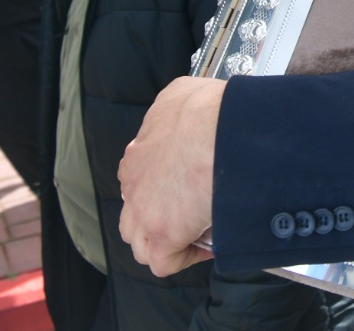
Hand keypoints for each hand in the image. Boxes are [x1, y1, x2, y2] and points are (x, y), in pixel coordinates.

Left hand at [119, 76, 225, 275]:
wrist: (218, 129)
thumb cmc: (206, 110)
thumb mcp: (183, 92)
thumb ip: (176, 102)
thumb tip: (187, 103)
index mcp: (139, 152)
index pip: (140, 177)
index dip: (163, 185)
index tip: (188, 185)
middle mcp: (135, 182)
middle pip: (134, 212)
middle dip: (157, 216)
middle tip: (189, 211)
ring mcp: (144, 211)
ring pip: (140, 241)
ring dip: (165, 240)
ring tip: (195, 232)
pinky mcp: (162, 235)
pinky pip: (164, 262)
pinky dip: (184, 257)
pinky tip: (206, 245)